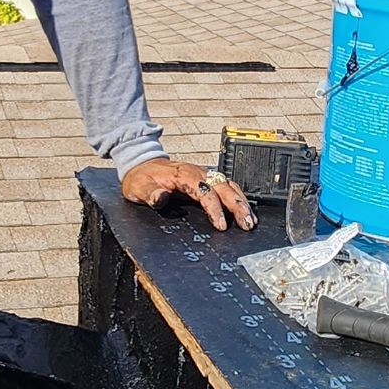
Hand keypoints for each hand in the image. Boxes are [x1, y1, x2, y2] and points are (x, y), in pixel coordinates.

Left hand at [119, 156, 256, 232]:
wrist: (141, 163)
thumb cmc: (141, 177)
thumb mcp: (138, 187)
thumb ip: (150, 193)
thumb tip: (160, 197)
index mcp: (183, 174)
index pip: (205, 191)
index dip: (215, 208)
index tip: (221, 224)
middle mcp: (197, 172)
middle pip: (224, 187)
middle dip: (238, 205)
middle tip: (247, 223)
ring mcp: (204, 174)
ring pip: (229, 185)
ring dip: (242, 202)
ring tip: (250, 220)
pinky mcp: (206, 179)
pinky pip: (227, 186)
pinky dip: (238, 197)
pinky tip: (244, 209)